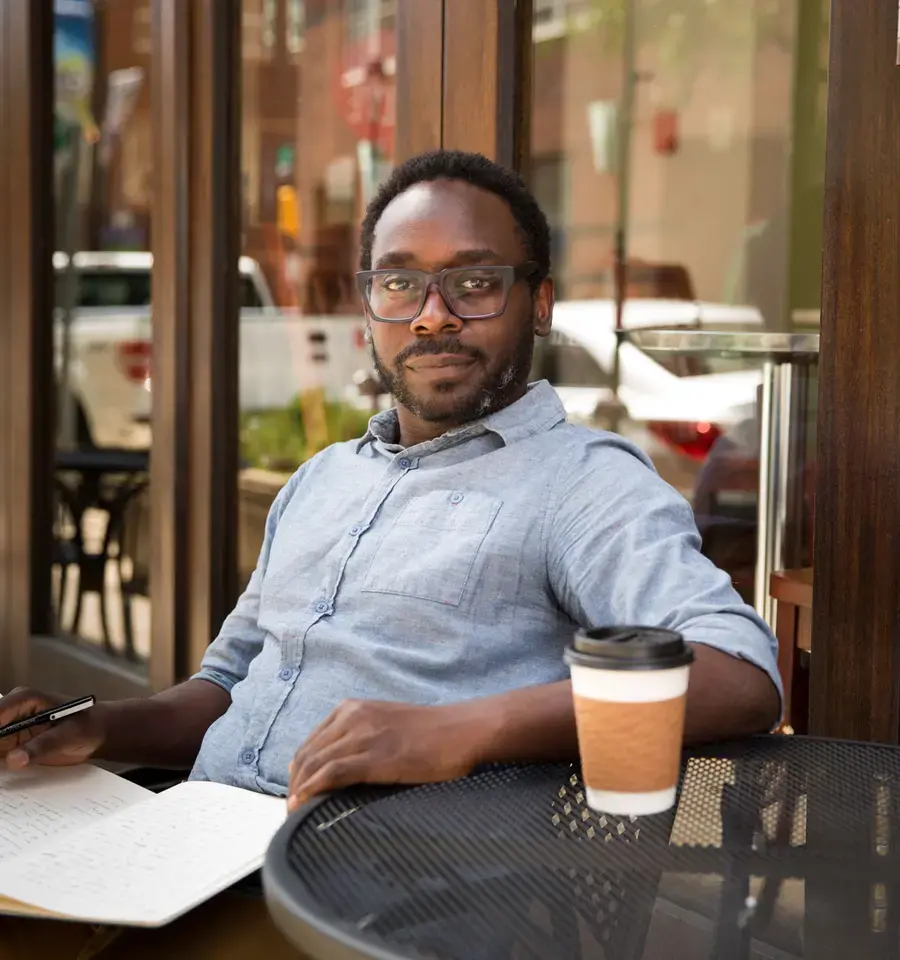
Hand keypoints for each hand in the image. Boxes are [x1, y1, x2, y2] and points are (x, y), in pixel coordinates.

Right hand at [0, 688, 107, 769]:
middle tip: (4, 761)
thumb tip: (14, 759)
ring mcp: (9, 729)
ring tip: (4, 770)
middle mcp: (12, 712)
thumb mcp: (69, 735)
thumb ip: (43, 745)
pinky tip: (4, 773)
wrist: (98, 733)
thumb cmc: (88, 726)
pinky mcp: (11, 745)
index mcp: (25, 699)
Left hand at [287, 699, 489, 811]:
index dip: (298, 771)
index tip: (297, 793)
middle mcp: (352, 717)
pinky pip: (331, 773)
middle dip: (295, 785)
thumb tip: (337, 771)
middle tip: (293, 810)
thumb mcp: (385, 725)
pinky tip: (304, 807)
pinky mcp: (375, 756)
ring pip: (314, 764)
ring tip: (295, 815)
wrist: (461, 731)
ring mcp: (363, 735)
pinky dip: (312, 791)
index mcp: (352, 709)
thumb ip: (360, 738)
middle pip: (306, 754)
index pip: (310, 743)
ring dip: (299, 792)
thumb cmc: (430, 734)